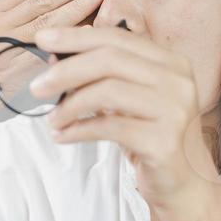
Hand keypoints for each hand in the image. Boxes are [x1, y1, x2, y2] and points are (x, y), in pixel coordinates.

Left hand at [30, 26, 220, 210]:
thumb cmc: (151, 137)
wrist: (184, 184)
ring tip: (53, 119)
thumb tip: (54, 58)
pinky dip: (79, 131)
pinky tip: (63, 136)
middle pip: (110, 60)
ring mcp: (174, 110)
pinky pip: (110, 128)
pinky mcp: (164, 141)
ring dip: (70, 105)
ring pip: (108, 92)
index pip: (117, 38)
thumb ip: (101, 76)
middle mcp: (177, 81)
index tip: (43, 39)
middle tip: (37, 86)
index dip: (76, 37)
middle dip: (66, 70)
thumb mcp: (129, 100)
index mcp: (170, 62)